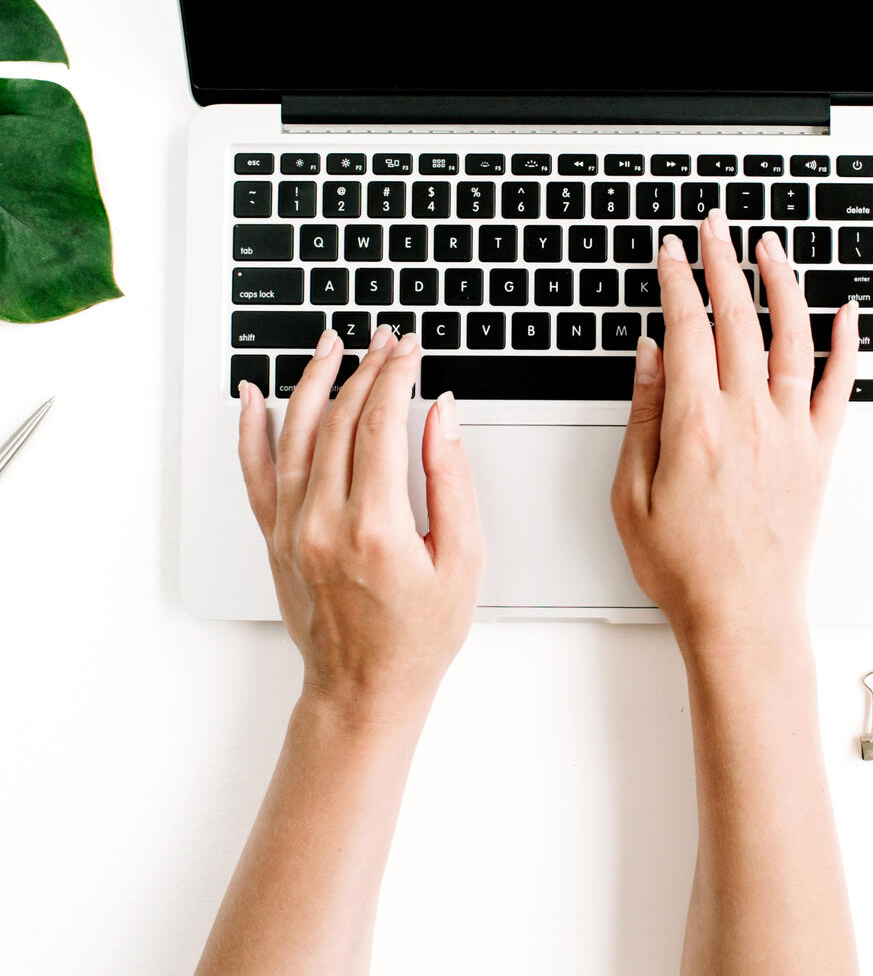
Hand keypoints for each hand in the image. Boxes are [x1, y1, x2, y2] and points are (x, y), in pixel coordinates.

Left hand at [237, 325, 484, 722]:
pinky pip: (255, 472)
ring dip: (313, 381)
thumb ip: (452, 480)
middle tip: (387, 342)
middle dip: (365, 370)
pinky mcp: (273, 538)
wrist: (364, 689)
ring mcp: (291, 529)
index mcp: (375, 528)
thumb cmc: (418, 636)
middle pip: (338, 420)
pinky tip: (253, 396)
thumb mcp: (462, 561)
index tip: (412, 352)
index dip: (397, 378)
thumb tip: (442, 415)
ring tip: (330, 344)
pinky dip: (251, 430)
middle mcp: (322, 523)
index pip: (380, 425)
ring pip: (295, 434)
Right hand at [611, 209, 858, 660]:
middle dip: (722, 263)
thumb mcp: (631, 493)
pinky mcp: (818, 453)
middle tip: (713, 228)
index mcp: (696, 425)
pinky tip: (845, 312)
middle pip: (737, 319)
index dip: (676, 282)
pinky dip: (846, 345)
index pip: (686, 329)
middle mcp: (749, 418)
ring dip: (780, 284)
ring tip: (769, 248)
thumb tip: (650, 357)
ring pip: (791, 338)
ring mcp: (790, 433)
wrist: (741, 613)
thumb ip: (642, 417)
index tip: (669, 254)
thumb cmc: (682, 564)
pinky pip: (840, 387)